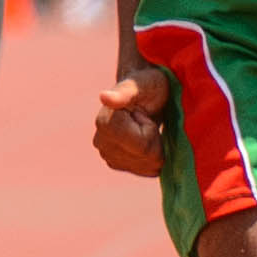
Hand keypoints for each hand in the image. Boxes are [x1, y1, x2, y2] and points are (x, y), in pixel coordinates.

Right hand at [92, 60, 168, 178]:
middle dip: (155, 140)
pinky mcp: (117, 164)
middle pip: (147, 159)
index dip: (152, 130)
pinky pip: (147, 171)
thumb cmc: (147, 85)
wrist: (145, 93)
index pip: (144, 148)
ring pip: (148, 167)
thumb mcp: (141, 85)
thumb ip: (124, 93)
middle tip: (146, 120)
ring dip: (155, 148)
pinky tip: (147, 140)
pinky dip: (154, 156)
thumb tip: (104, 97)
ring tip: (145, 128)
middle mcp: (101, 143)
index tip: (144, 114)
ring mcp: (108, 155)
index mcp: (104, 124)